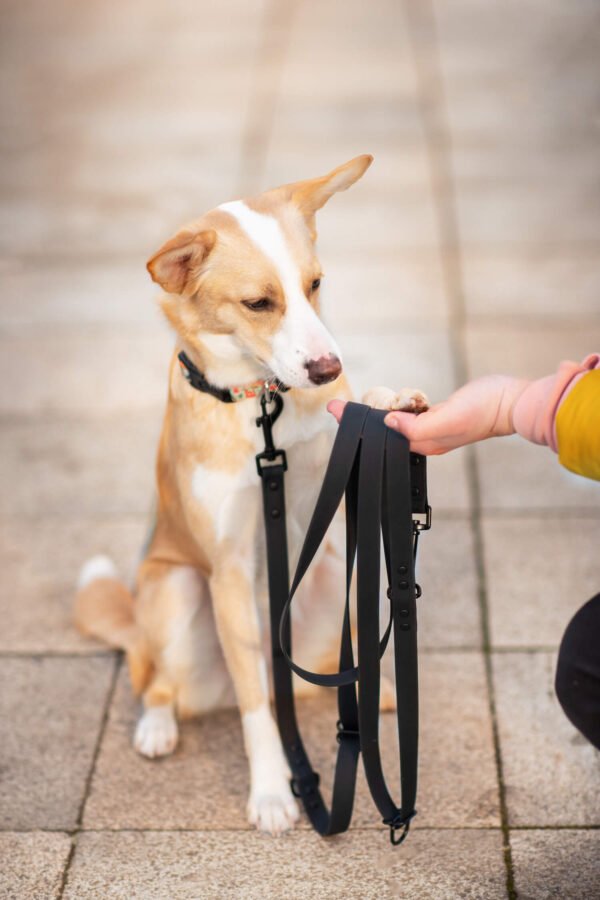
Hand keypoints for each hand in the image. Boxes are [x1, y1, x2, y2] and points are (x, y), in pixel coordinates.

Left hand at [327, 375, 529, 454]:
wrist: (511, 402)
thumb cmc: (484, 410)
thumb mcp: (448, 418)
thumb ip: (417, 426)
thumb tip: (389, 423)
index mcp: (425, 443)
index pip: (383, 436)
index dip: (359, 424)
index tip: (336, 411)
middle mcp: (426, 439)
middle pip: (386, 433)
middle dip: (361, 423)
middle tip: (338, 409)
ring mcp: (433, 428)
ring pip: (396, 425)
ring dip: (376, 417)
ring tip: (354, 408)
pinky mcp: (440, 416)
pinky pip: (410, 416)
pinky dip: (396, 410)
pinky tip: (389, 404)